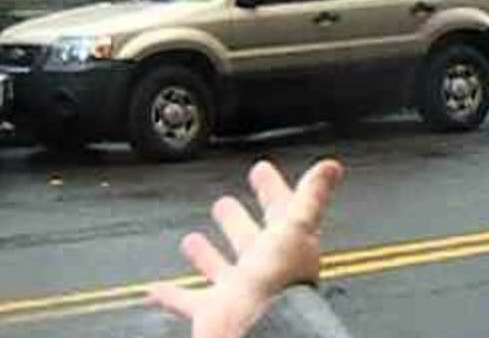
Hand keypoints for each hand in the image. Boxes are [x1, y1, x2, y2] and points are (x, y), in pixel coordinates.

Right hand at [148, 159, 342, 337]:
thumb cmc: (279, 284)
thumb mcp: (295, 228)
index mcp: (285, 248)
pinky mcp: (213, 311)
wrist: (258, 329)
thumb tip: (331, 166)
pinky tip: (157, 288)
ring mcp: (237, 291)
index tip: (261, 171)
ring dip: (206, 255)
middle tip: (224, 205)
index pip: (280, 213)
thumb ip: (310, 197)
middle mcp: (262, 271)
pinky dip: (171, 295)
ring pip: (219, 269)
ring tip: (192, 240)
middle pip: (249, 241)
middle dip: (237, 222)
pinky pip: (188, 300)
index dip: (272, 191)